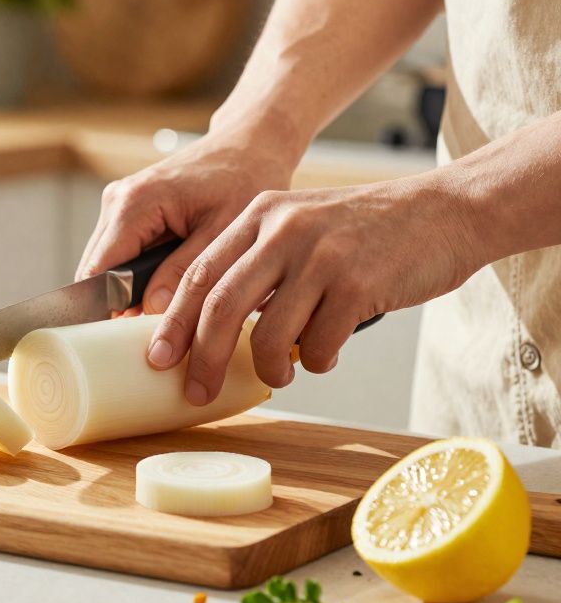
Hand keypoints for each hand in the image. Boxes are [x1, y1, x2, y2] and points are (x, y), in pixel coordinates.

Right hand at [76, 129, 297, 317]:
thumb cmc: (244, 178)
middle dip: (118, 308)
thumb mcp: (223, 230)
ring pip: (106, 268)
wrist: (248, 145)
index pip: (97, 272)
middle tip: (152, 338)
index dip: (105, 311)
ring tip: (163, 318)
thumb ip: (186, 272)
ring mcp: (119, 206)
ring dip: (128, 295)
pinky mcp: (129, 213)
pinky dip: (137, 279)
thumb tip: (154, 312)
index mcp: (133, 204)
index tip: (125, 342)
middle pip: (96, 274)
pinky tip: (165, 293)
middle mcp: (116, 203)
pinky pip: (120, 256)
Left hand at [147, 175, 481, 405]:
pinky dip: (317, 361)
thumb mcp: (301, 226)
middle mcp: (284, 229)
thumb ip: (259, 263)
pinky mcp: (358, 283)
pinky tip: (326, 354)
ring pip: (270, 333)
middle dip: (203, 357)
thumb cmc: (368, 231)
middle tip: (195, 390)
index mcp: (259, 215)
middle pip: (221, 306)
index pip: (199, 274)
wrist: (445, 212)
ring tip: (280, 375)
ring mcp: (321, 255)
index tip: (158, 358)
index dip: (172, 320)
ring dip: (269, 367)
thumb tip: (213, 327)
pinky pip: (320, 343)